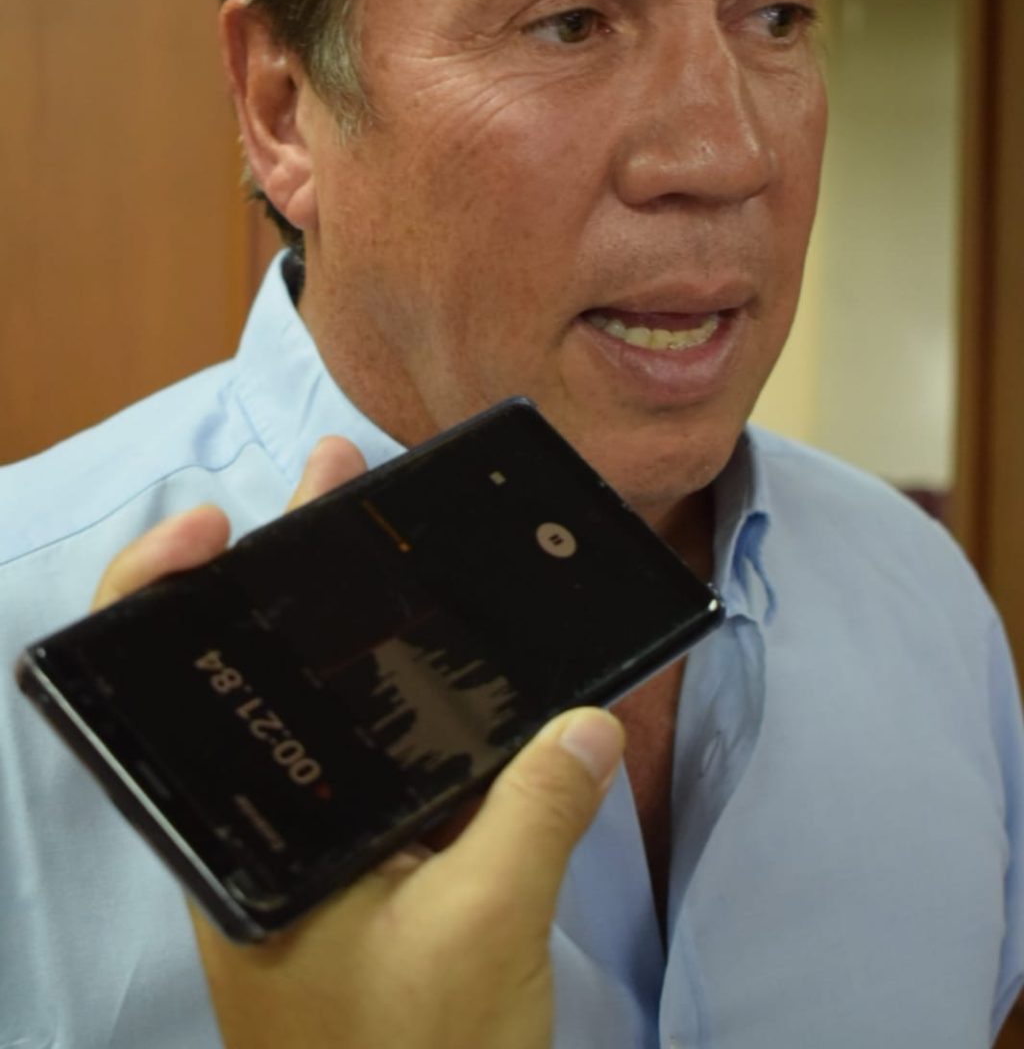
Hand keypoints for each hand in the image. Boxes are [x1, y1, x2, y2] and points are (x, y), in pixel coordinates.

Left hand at [92, 438, 625, 1048]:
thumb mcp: (477, 930)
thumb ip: (532, 812)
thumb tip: (587, 719)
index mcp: (246, 839)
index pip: (165, 694)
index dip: (158, 594)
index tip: (214, 523)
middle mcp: (271, 833)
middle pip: (263, 672)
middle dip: (294, 568)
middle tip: (342, 475)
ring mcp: (325, 855)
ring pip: (335, 715)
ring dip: (366, 631)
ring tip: (401, 542)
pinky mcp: (375, 882)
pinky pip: (396, 773)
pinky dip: (424, 714)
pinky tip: (468, 674)